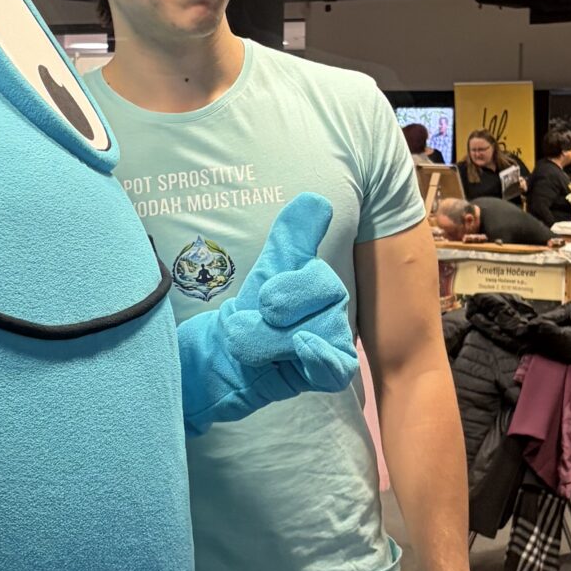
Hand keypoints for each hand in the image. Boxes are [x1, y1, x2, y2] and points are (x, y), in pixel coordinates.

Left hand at [214, 194, 357, 410]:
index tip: (265, 300)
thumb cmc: (256, 308)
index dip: (293, 289)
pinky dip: (323, 360)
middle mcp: (331, 310)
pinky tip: (302, 349)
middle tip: (254, 322)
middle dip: (277, 319)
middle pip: (322, 311)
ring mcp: (333, 341)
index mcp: (319, 283)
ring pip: (320, 340)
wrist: (232, 354)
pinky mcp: (329, 372)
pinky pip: (338, 369)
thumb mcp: (270, 266)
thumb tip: (316, 198)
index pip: (321, 281)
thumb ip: (293, 234)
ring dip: (275, 343)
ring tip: (250, 347)